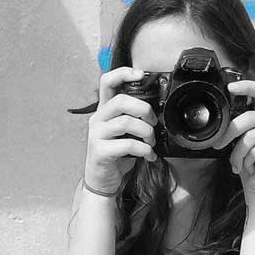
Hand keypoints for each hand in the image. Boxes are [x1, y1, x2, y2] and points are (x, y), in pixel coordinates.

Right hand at [84, 67, 158, 193]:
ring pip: (126, 122)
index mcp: (105, 110)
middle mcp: (98, 119)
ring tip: (151, 142)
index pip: (107, 82)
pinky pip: (127, 145)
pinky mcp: (100, 151)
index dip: (123, 73)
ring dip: (146, 132)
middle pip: (121, 101)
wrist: (102, 180)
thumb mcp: (125, 133)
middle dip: (144, 110)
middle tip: (153, 123)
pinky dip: (144, 150)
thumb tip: (157, 112)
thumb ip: (134, 119)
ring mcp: (97, 135)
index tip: (141, 74)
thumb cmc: (117, 155)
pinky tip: (149, 156)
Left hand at [212, 80, 254, 203]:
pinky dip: (248, 160)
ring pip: (250, 136)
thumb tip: (224, 119)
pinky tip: (253, 166)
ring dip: (238, 153)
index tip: (230, 88)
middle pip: (249, 117)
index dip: (246, 87)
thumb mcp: (241, 140)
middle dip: (230, 132)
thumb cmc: (251, 163)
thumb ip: (239, 126)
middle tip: (219, 145)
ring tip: (240, 163)